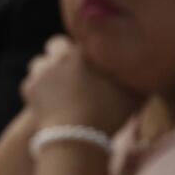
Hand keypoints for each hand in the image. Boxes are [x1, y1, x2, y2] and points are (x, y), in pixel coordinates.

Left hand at [21, 36, 142, 133]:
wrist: (77, 136)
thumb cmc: (110, 115)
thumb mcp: (135, 95)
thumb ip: (138, 78)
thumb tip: (145, 70)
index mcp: (85, 52)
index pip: (83, 38)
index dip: (85, 49)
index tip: (88, 60)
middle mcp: (61, 55)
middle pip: (56, 44)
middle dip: (60, 53)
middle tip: (69, 71)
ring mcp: (43, 71)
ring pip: (39, 62)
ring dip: (46, 72)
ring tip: (56, 88)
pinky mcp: (30, 88)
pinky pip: (30, 84)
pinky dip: (35, 92)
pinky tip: (45, 103)